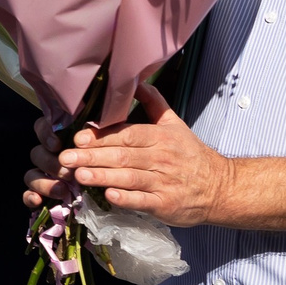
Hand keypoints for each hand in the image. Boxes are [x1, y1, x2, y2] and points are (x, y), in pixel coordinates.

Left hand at [38, 84, 232, 227]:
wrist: (220, 187)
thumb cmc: (191, 155)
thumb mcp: (175, 125)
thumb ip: (155, 104)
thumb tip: (138, 80)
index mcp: (160, 137)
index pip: (127, 134)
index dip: (101, 136)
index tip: (77, 138)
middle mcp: (161, 158)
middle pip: (123, 155)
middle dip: (92, 156)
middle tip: (65, 158)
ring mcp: (164, 182)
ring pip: (129, 178)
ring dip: (103, 176)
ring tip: (78, 175)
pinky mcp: (166, 205)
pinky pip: (143, 201)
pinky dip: (126, 199)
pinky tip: (109, 196)